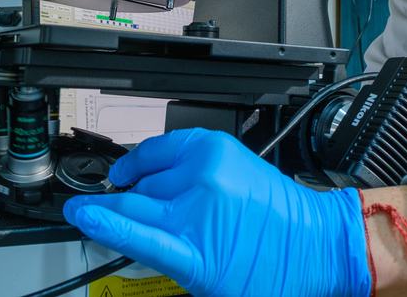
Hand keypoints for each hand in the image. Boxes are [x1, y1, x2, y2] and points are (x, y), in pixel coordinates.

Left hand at [63, 128, 370, 296]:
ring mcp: (195, 217)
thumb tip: (147, 180)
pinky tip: (89, 221)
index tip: (119, 172)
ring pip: (135, 209)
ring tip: (87, 212)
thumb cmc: (283, 214)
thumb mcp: (238, 168)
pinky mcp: (195, 255)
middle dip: (131, 198)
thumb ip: (194, 170)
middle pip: (141, 184)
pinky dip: (110, 229)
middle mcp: (200, 177)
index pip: (152, 151)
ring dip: (110, 212)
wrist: (319, 247)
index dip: (130, 165)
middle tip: (121, 205)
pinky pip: (140, 239)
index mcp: (212, 149)